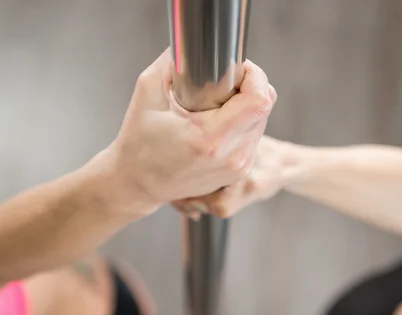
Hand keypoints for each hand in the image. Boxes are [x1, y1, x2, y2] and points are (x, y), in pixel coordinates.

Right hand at [89, 48, 276, 209]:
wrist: (137, 183)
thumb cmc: (139, 142)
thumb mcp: (147, 92)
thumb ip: (173, 62)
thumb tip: (194, 45)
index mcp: (211, 138)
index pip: (259, 99)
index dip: (254, 76)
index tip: (236, 70)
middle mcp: (231, 157)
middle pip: (264, 108)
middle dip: (248, 88)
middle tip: (221, 86)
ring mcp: (237, 169)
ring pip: (261, 122)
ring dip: (245, 107)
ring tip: (215, 109)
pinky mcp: (238, 173)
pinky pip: (253, 138)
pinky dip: (241, 125)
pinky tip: (216, 126)